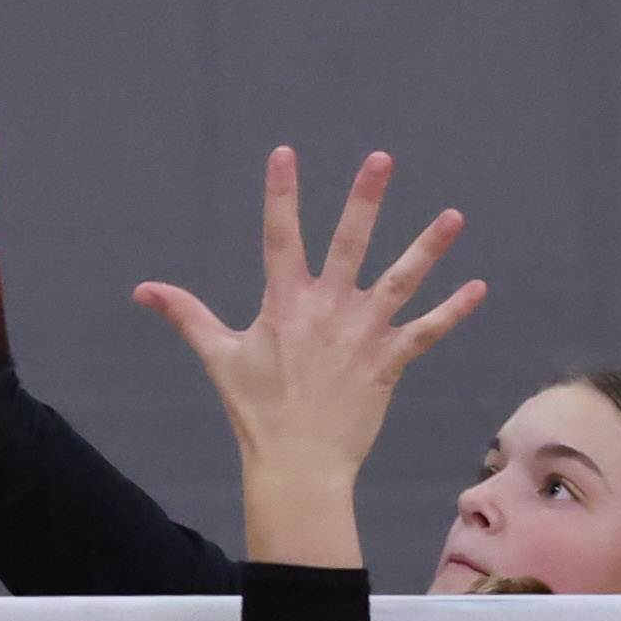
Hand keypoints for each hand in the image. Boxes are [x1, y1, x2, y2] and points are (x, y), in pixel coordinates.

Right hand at [133, 149, 485, 527]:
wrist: (297, 466)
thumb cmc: (256, 413)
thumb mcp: (219, 358)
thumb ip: (187, 316)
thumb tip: (142, 290)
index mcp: (284, 304)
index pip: (280, 237)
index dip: (281, 194)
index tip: (284, 154)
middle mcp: (326, 311)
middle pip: (349, 243)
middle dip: (364, 199)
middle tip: (382, 159)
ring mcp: (361, 335)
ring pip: (400, 281)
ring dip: (427, 247)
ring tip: (453, 215)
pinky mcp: (388, 363)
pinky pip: (426, 331)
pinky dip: (453, 311)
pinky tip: (477, 286)